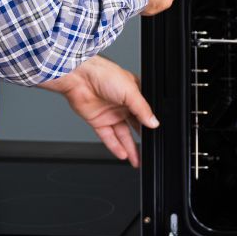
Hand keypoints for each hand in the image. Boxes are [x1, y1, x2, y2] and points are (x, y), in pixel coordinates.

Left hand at [41, 55, 157, 165]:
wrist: (80, 78)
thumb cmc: (104, 75)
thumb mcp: (130, 92)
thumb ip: (142, 109)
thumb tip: (154, 122)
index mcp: (133, 94)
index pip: (145, 113)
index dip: (150, 124)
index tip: (156, 136)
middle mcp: (122, 105)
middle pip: (134, 126)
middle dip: (142, 139)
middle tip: (148, 151)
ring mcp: (110, 114)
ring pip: (122, 135)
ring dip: (129, 148)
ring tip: (136, 160)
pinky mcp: (98, 121)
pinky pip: (108, 137)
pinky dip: (115, 146)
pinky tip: (122, 154)